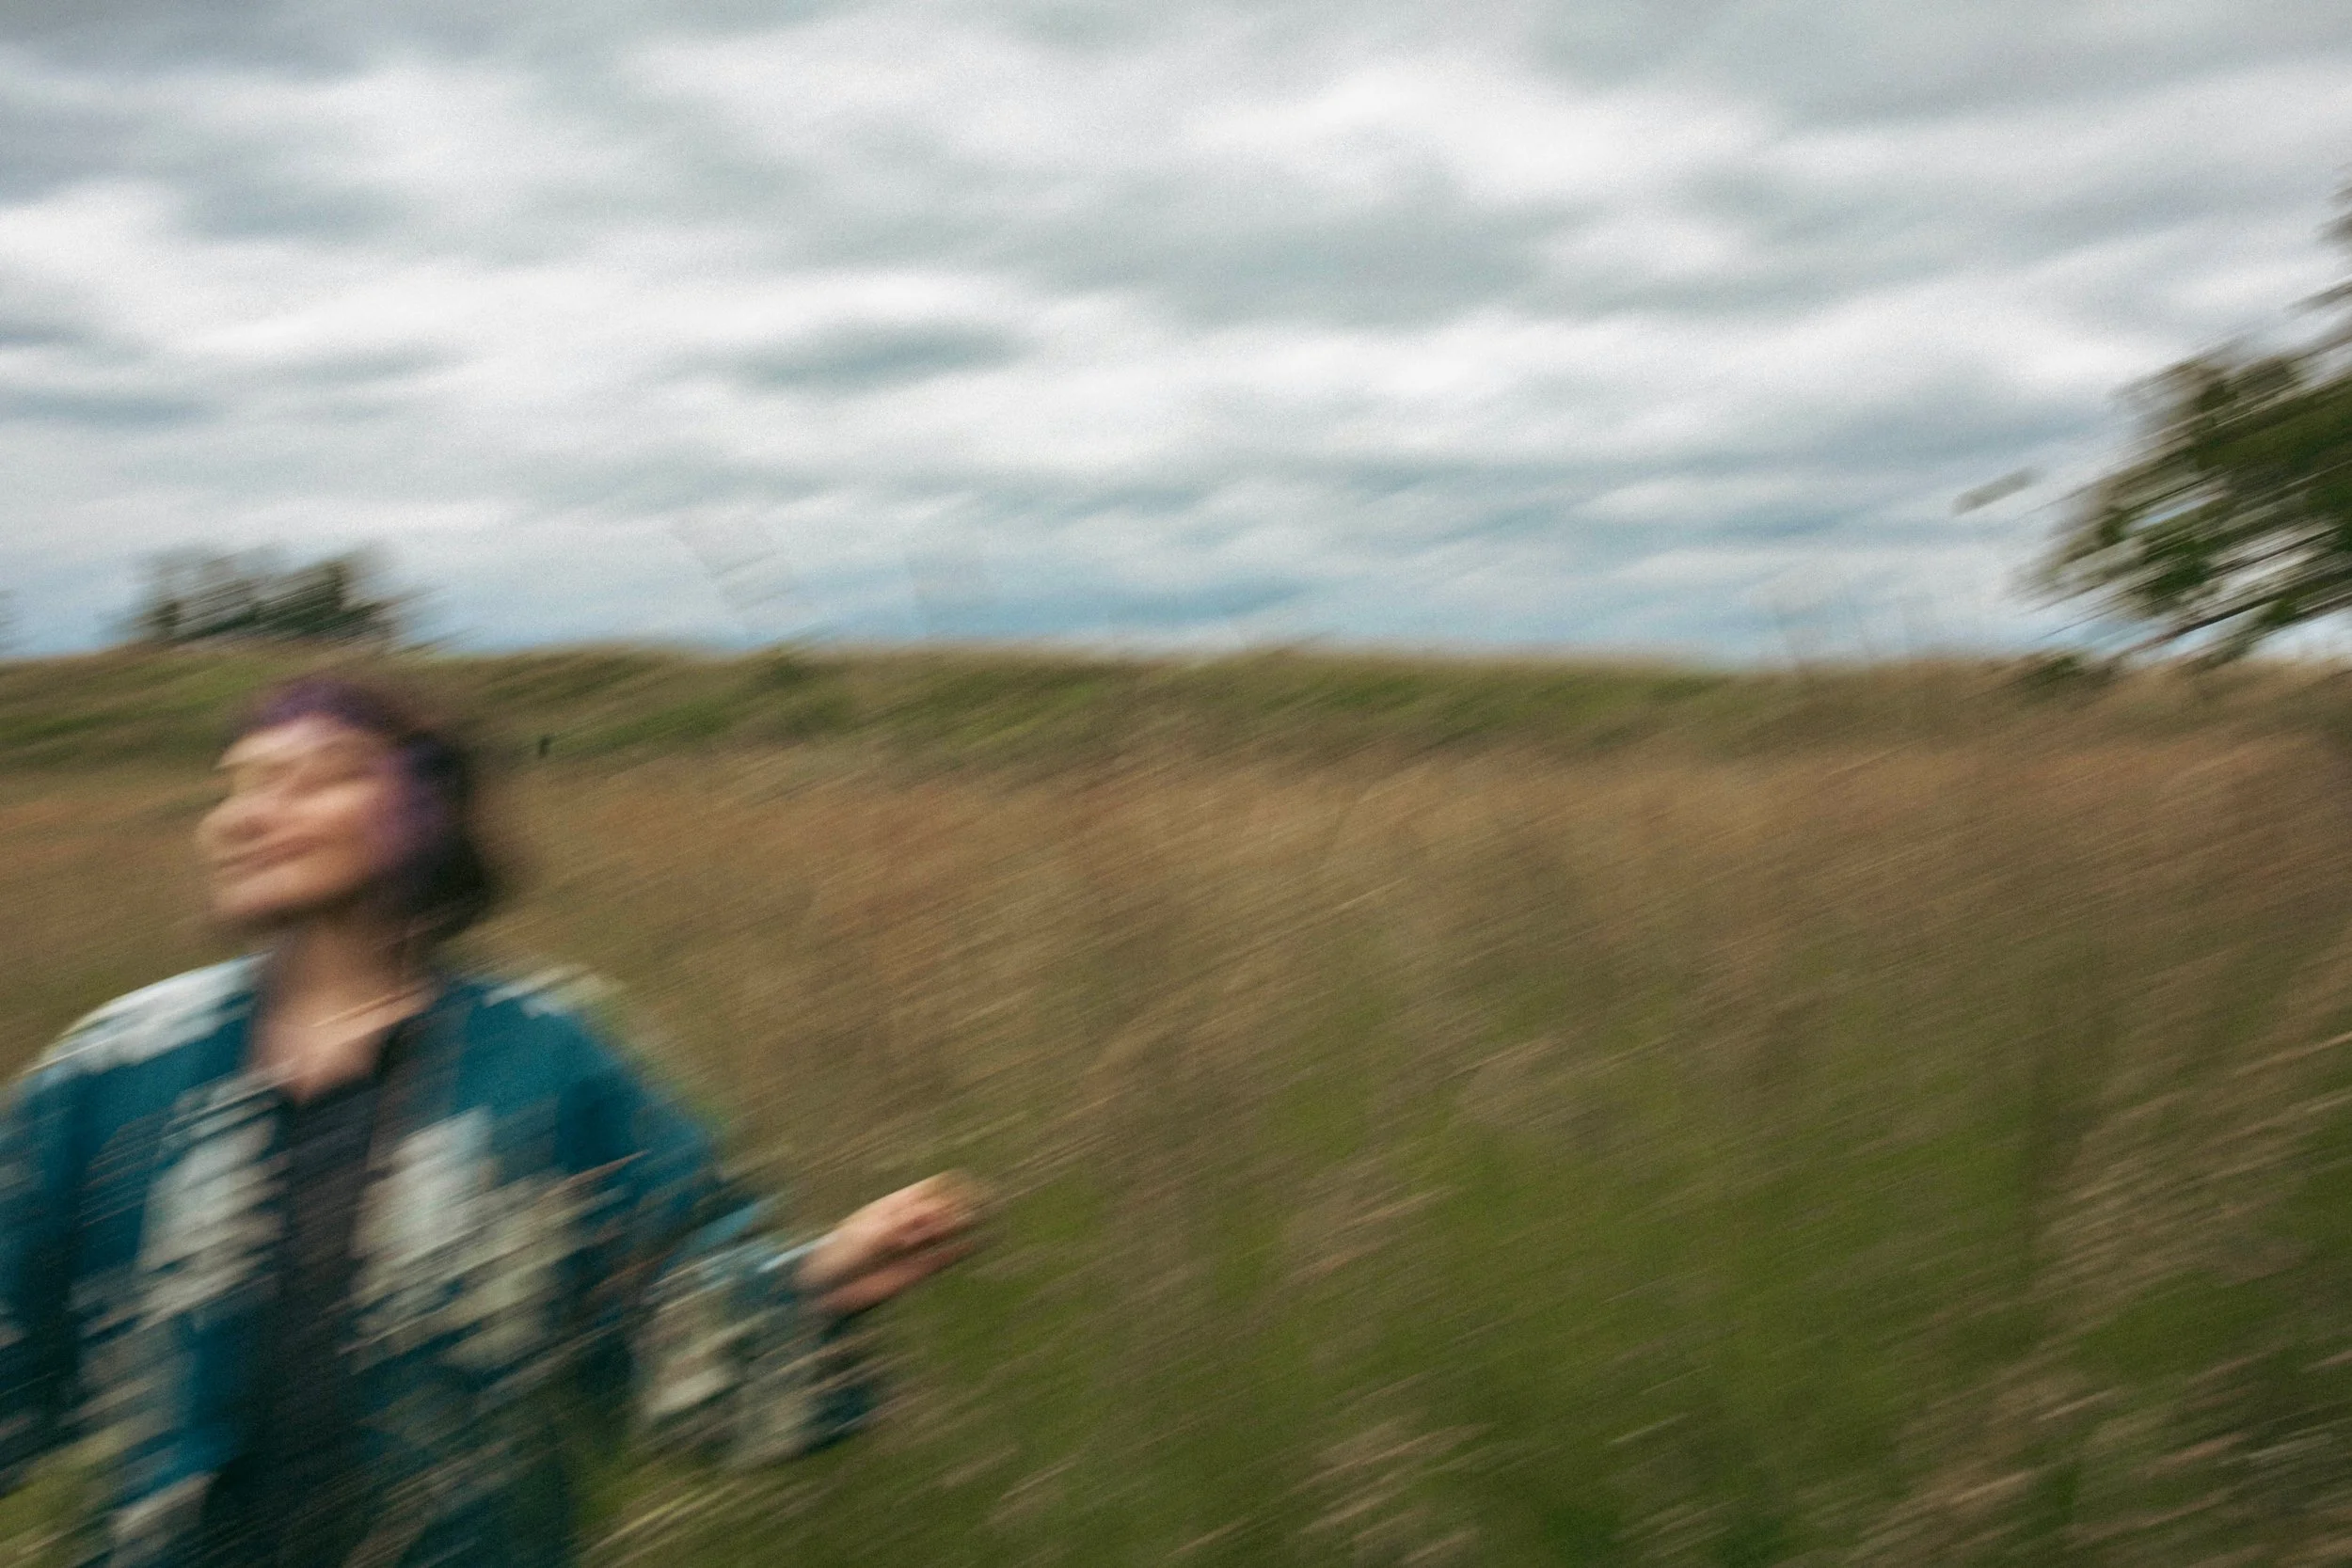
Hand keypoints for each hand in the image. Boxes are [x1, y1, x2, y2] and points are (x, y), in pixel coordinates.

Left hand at [797, 1172, 986, 1314]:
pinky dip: (956, 1253)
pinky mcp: (913, 1272)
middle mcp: (904, 1226)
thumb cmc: (839, 1255)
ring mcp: (910, 1249)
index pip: (923, 1192)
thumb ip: (893, 1228)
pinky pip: (939, 1260)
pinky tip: (974, 1245)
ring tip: (979, 1219)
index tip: (966, 1180)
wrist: (828, 1289)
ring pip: (940, 1234)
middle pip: (935, 1212)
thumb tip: (921, 1219)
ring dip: (958, 1227)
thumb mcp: (864, 1237)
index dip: (944, 1185)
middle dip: (955, 1206)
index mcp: (890, 1209)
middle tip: (976, 1204)